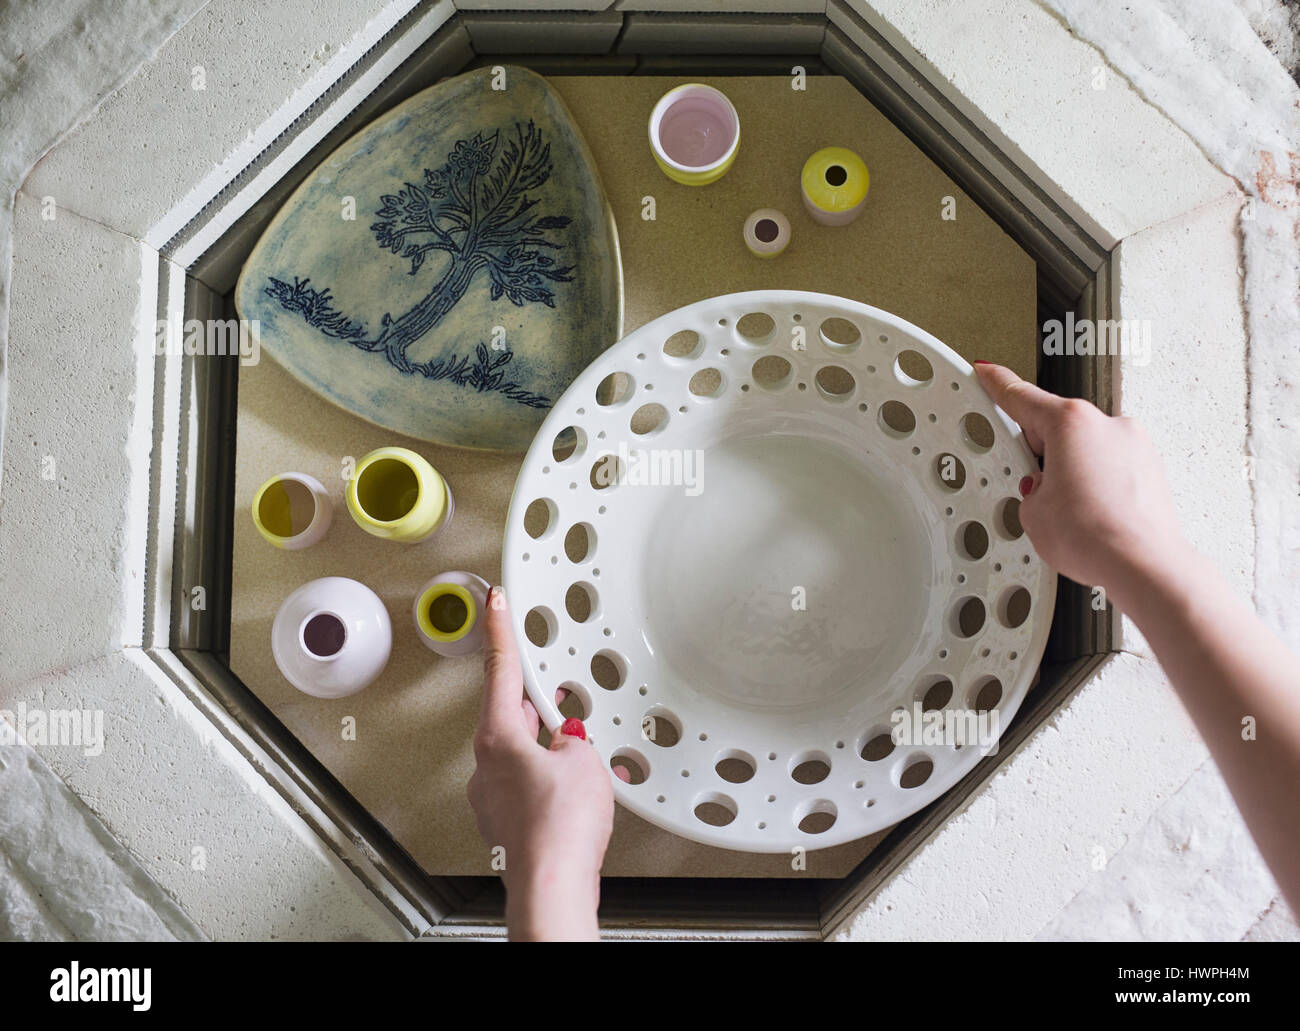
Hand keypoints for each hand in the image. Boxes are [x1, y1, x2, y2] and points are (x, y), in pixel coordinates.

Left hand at [466, 586, 619, 940]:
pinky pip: (526, 783)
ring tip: (578, 757)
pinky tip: (572, 791)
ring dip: (545, 746)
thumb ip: (572, 740)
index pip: (499, 668)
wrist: (552, 884)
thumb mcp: (583, 761)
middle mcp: (486, 764)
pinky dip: (547, 779)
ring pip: (520, 752)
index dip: (500, 629)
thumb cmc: (559, 827)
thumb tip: (567, 743)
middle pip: (509, 713)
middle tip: (558, 694)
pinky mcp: (506, 820)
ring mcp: (492, 795)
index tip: (495, 602)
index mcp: (498, 736)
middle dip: (537, 704)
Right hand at [973, 362, 1189, 604]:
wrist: (1143, 566)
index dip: (997, 384)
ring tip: (1068, 514)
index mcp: (1072, 422)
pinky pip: (1112, 470)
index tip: (988, 372)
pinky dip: (1099, 488)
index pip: (1022, 397)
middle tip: (1032, 488)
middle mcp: (1108, 425)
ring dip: (1072, 475)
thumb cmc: (1094, 538)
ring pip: (1086, 452)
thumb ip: (1032, 486)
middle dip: (1041, 457)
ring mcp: (1135, 446)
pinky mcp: (1151, 471)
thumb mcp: (1032, 511)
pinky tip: (1091, 518)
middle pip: (1057, 429)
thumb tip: (1046, 488)